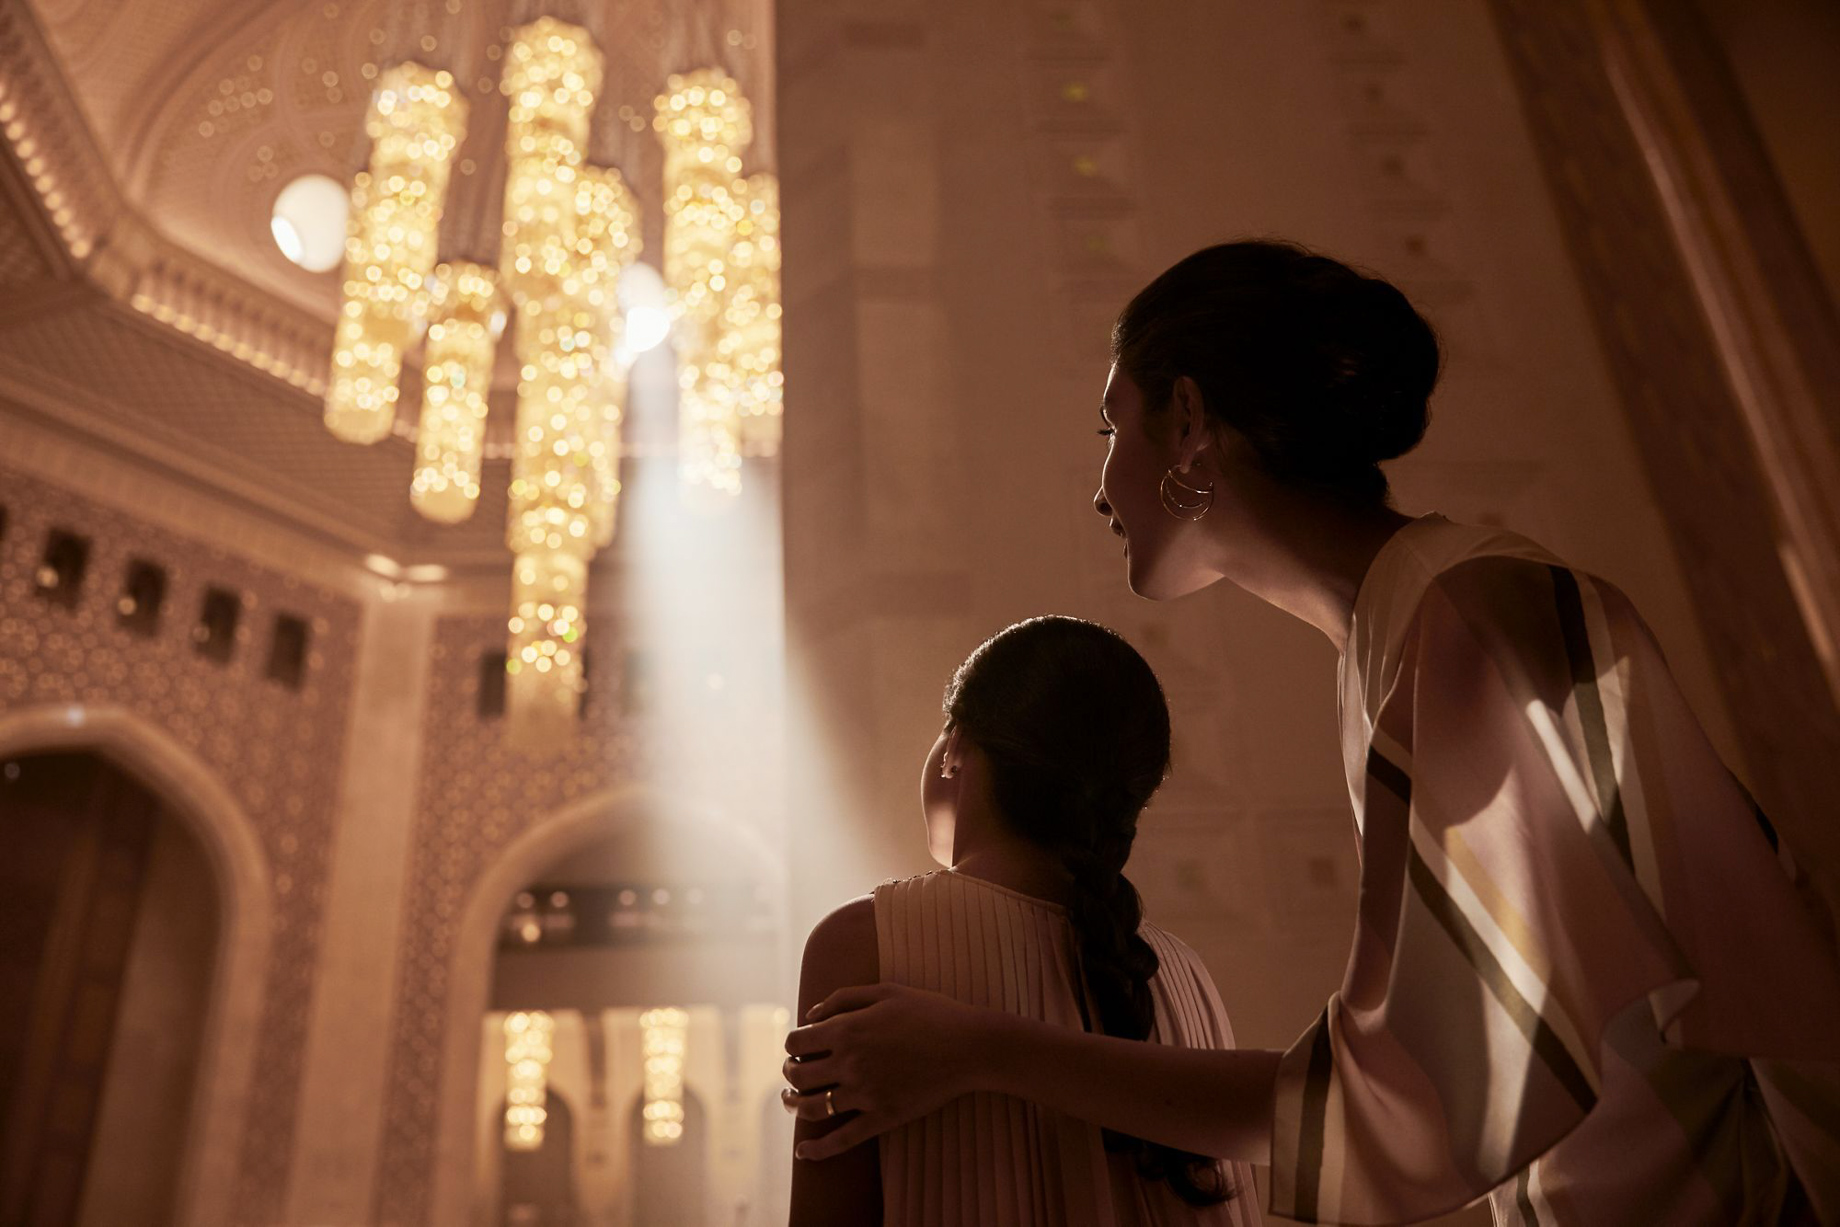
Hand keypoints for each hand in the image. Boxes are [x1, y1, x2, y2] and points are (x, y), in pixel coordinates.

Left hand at [780, 983, 986, 1159]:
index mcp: (848, 1030)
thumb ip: (844, 998)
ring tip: (792, 1101)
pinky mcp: (884, 1117)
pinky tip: (803, 1152)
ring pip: (813, 1108)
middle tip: (793, 1072)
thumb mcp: (886, 992)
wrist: (971, 1046)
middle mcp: (851, 1063)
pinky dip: (818, 1149)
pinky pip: (843, 1140)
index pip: (797, 1043)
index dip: (792, 1044)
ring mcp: (866, 1094)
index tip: (799, 1046)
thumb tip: (810, 1014)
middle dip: (789, 1074)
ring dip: (794, 1105)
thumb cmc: (931, 1012)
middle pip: (798, 1077)